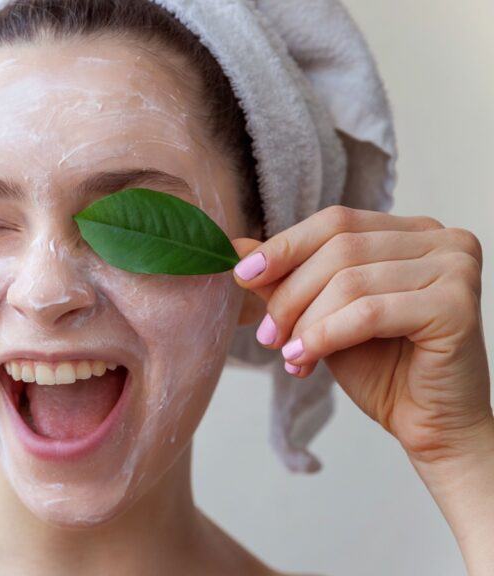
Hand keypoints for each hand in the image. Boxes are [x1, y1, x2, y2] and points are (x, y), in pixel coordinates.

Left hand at [231, 205, 490, 464]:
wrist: (429, 425)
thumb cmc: (381, 368)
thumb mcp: (323, 314)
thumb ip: (289, 278)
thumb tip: (235, 246)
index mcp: (412, 232)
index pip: (336, 221)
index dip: (285, 246)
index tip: (242, 275)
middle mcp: (442, 241)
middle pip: (340, 249)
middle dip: (291, 294)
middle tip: (267, 335)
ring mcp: (456, 269)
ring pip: (350, 282)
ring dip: (306, 322)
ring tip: (289, 354)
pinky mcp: (456, 306)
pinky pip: (368, 313)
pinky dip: (325, 336)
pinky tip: (304, 360)